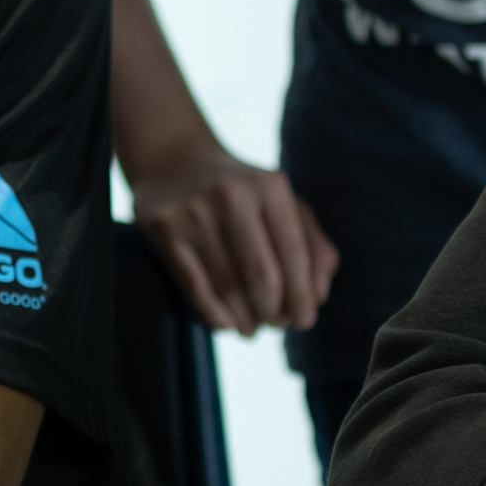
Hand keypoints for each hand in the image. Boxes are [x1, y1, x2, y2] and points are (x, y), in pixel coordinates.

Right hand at [130, 145, 338, 333]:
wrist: (174, 157)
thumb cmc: (242, 191)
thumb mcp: (283, 202)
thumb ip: (313, 246)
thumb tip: (320, 296)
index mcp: (269, 185)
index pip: (294, 256)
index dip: (302, 297)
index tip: (304, 321)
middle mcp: (232, 195)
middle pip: (261, 278)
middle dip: (273, 312)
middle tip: (275, 324)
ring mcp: (193, 211)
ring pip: (227, 289)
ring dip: (246, 321)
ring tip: (252, 327)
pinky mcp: (165, 229)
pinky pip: (195, 289)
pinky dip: (215, 317)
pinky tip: (226, 323)